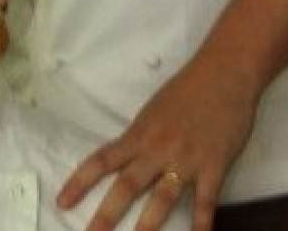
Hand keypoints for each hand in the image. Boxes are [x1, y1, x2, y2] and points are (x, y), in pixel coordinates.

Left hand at [58, 58, 260, 230]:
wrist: (225, 72)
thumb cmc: (188, 88)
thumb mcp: (154, 112)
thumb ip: (141, 139)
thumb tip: (125, 160)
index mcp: (139, 134)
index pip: (102, 160)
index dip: (80, 183)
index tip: (62, 202)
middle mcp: (157, 149)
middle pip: (127, 186)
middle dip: (107, 215)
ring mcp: (186, 159)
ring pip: (163, 198)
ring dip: (148, 226)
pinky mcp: (214, 165)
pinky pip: (206, 200)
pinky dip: (202, 222)